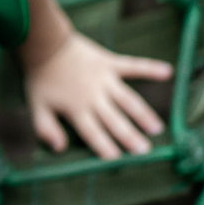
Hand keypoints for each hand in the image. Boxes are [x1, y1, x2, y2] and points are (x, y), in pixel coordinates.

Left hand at [24, 32, 172, 159]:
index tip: (118, 161)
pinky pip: (133, 65)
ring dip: (143, 114)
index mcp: (76, 109)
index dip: (105, 148)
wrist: (44, 43)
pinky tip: (167, 71)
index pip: (93, 133)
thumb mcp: (36, 106)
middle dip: (130, 137)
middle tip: (146, 151)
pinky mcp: (109, 62)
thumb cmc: (41, 78)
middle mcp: (94, 96)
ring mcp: (104, 79)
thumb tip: (59, 149)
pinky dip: (150, 68)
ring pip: (128, 100)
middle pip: (115, 121)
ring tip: (157, 128)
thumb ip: (45, 128)